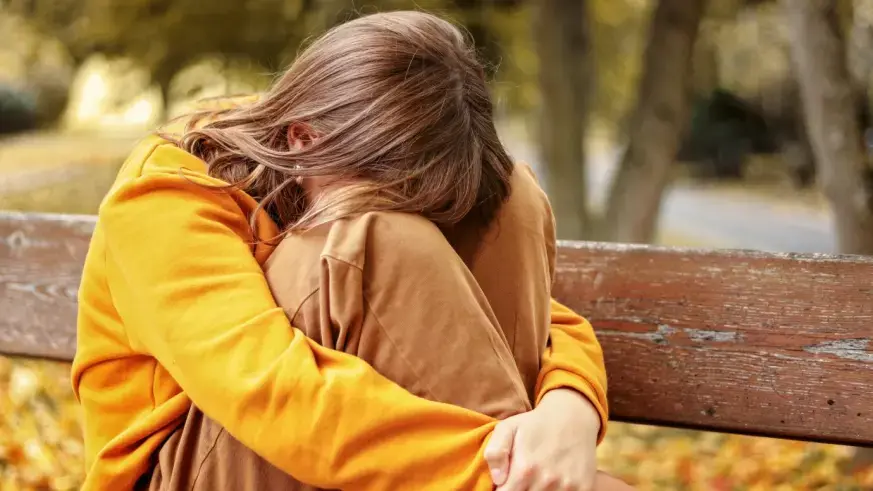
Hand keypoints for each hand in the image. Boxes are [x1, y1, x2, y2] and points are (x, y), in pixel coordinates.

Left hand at [484, 389, 600, 490]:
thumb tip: (498, 480)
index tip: (507, 482)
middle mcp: (547, 481)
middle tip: (523, 480)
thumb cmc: (535, 424)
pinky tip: (553, 483)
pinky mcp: (584, 488)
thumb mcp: (507, 428)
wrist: (573, 417)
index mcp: (525, 469)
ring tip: (537, 480)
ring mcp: (567, 487)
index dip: (505, 490)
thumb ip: (495, 453)